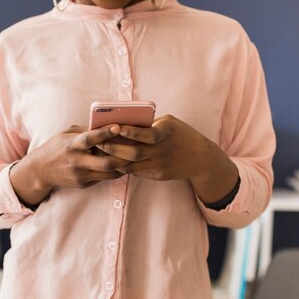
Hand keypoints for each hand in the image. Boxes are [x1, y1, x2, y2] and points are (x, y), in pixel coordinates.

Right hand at [10, 125, 129, 205]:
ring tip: (133, 156)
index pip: (89, 139)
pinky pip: (103, 178)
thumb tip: (107, 124)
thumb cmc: (56, 147)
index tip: (118, 126)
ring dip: (123, 165)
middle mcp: (77, 162)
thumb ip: (86, 131)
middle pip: (106, 163)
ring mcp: (81, 176)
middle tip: (136, 147)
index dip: (104, 133)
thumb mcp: (67, 134)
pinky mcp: (83, 184)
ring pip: (110, 174)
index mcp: (71, 145)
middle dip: (123, 156)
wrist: (40, 171)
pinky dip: (113, 170)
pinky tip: (121, 164)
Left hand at [95, 114, 238, 201]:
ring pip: (131, 166)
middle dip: (113, 148)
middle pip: (134, 152)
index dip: (130, 132)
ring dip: (114, 160)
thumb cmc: (179, 134)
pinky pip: (136, 172)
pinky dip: (123, 166)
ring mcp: (161, 165)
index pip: (147, 134)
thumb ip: (148, 123)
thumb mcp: (168, 123)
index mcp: (167, 132)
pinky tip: (111, 161)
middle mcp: (163, 150)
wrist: (200, 158)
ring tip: (100, 152)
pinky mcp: (158, 175)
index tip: (114, 127)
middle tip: (98, 142)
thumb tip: (122, 123)